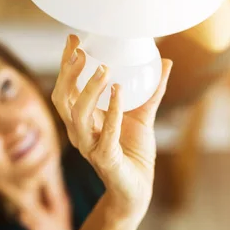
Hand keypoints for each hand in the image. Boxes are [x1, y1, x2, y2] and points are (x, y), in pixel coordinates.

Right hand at [51, 34, 172, 216]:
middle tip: (81, 51)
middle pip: (62, 98)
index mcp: (82, 119)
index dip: (66, 64)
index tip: (74, 39)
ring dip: (89, 90)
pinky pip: (105, 134)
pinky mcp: (104, 160)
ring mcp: (89, 146)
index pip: (66, 87)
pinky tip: (120, 91)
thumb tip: (166, 60)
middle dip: (68, 73)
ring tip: (105, 69)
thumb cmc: (134, 152)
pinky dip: (113, 112)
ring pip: (78, 115)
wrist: (137, 189)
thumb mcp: (143, 115)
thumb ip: (152, 90)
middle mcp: (78, 131)